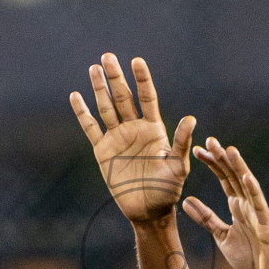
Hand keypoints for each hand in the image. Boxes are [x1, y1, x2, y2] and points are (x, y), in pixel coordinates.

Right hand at [71, 54, 195, 223]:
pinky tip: (76, 96)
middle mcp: (134, 129)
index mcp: (154, 129)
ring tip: (94, 68)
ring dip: (99, 89)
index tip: (136, 61)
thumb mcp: (178, 166)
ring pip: (106, 107)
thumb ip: (182, 142)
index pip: (147, 97)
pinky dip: (83, 113)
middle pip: (123, 97)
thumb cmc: (167, 190)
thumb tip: (191, 118)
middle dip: (116, 78)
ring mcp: (117, 138)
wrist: (148, 211)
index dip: (142, 79)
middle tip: (108, 57)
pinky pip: (91, 128)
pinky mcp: (103, 151)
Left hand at [184, 138, 268, 268]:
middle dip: (222, 159)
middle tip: (209, 140)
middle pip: (233, 177)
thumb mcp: (221, 236)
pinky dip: (253, 191)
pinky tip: (246, 177)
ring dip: (238, 167)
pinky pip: (259, 206)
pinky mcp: (267, 225)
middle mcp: (248, 205)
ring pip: (247, 186)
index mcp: (238, 206)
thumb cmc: (251, 257)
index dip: (211, 165)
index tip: (196, 151)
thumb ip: (206, 219)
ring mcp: (258, 213)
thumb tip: (187, 200)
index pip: (223, 179)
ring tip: (229, 150)